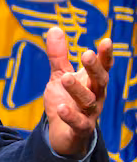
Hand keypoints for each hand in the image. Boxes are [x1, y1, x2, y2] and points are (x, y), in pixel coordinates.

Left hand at [43, 26, 112, 156]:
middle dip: (95, 68)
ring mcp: (90, 114)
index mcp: (92, 82)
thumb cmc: (66, 100)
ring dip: (78, 89)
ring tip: (66, 78)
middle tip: (87, 54)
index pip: (102, 67)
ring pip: (88, 101)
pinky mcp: (80, 129)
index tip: (106, 41)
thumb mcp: (60, 75)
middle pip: (100, 82)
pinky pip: (79, 123)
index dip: (105, 55)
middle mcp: (96, 97)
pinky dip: (71, 116)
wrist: (62, 134)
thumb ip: (58, 56)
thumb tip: (54, 28)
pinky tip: (62, 108)